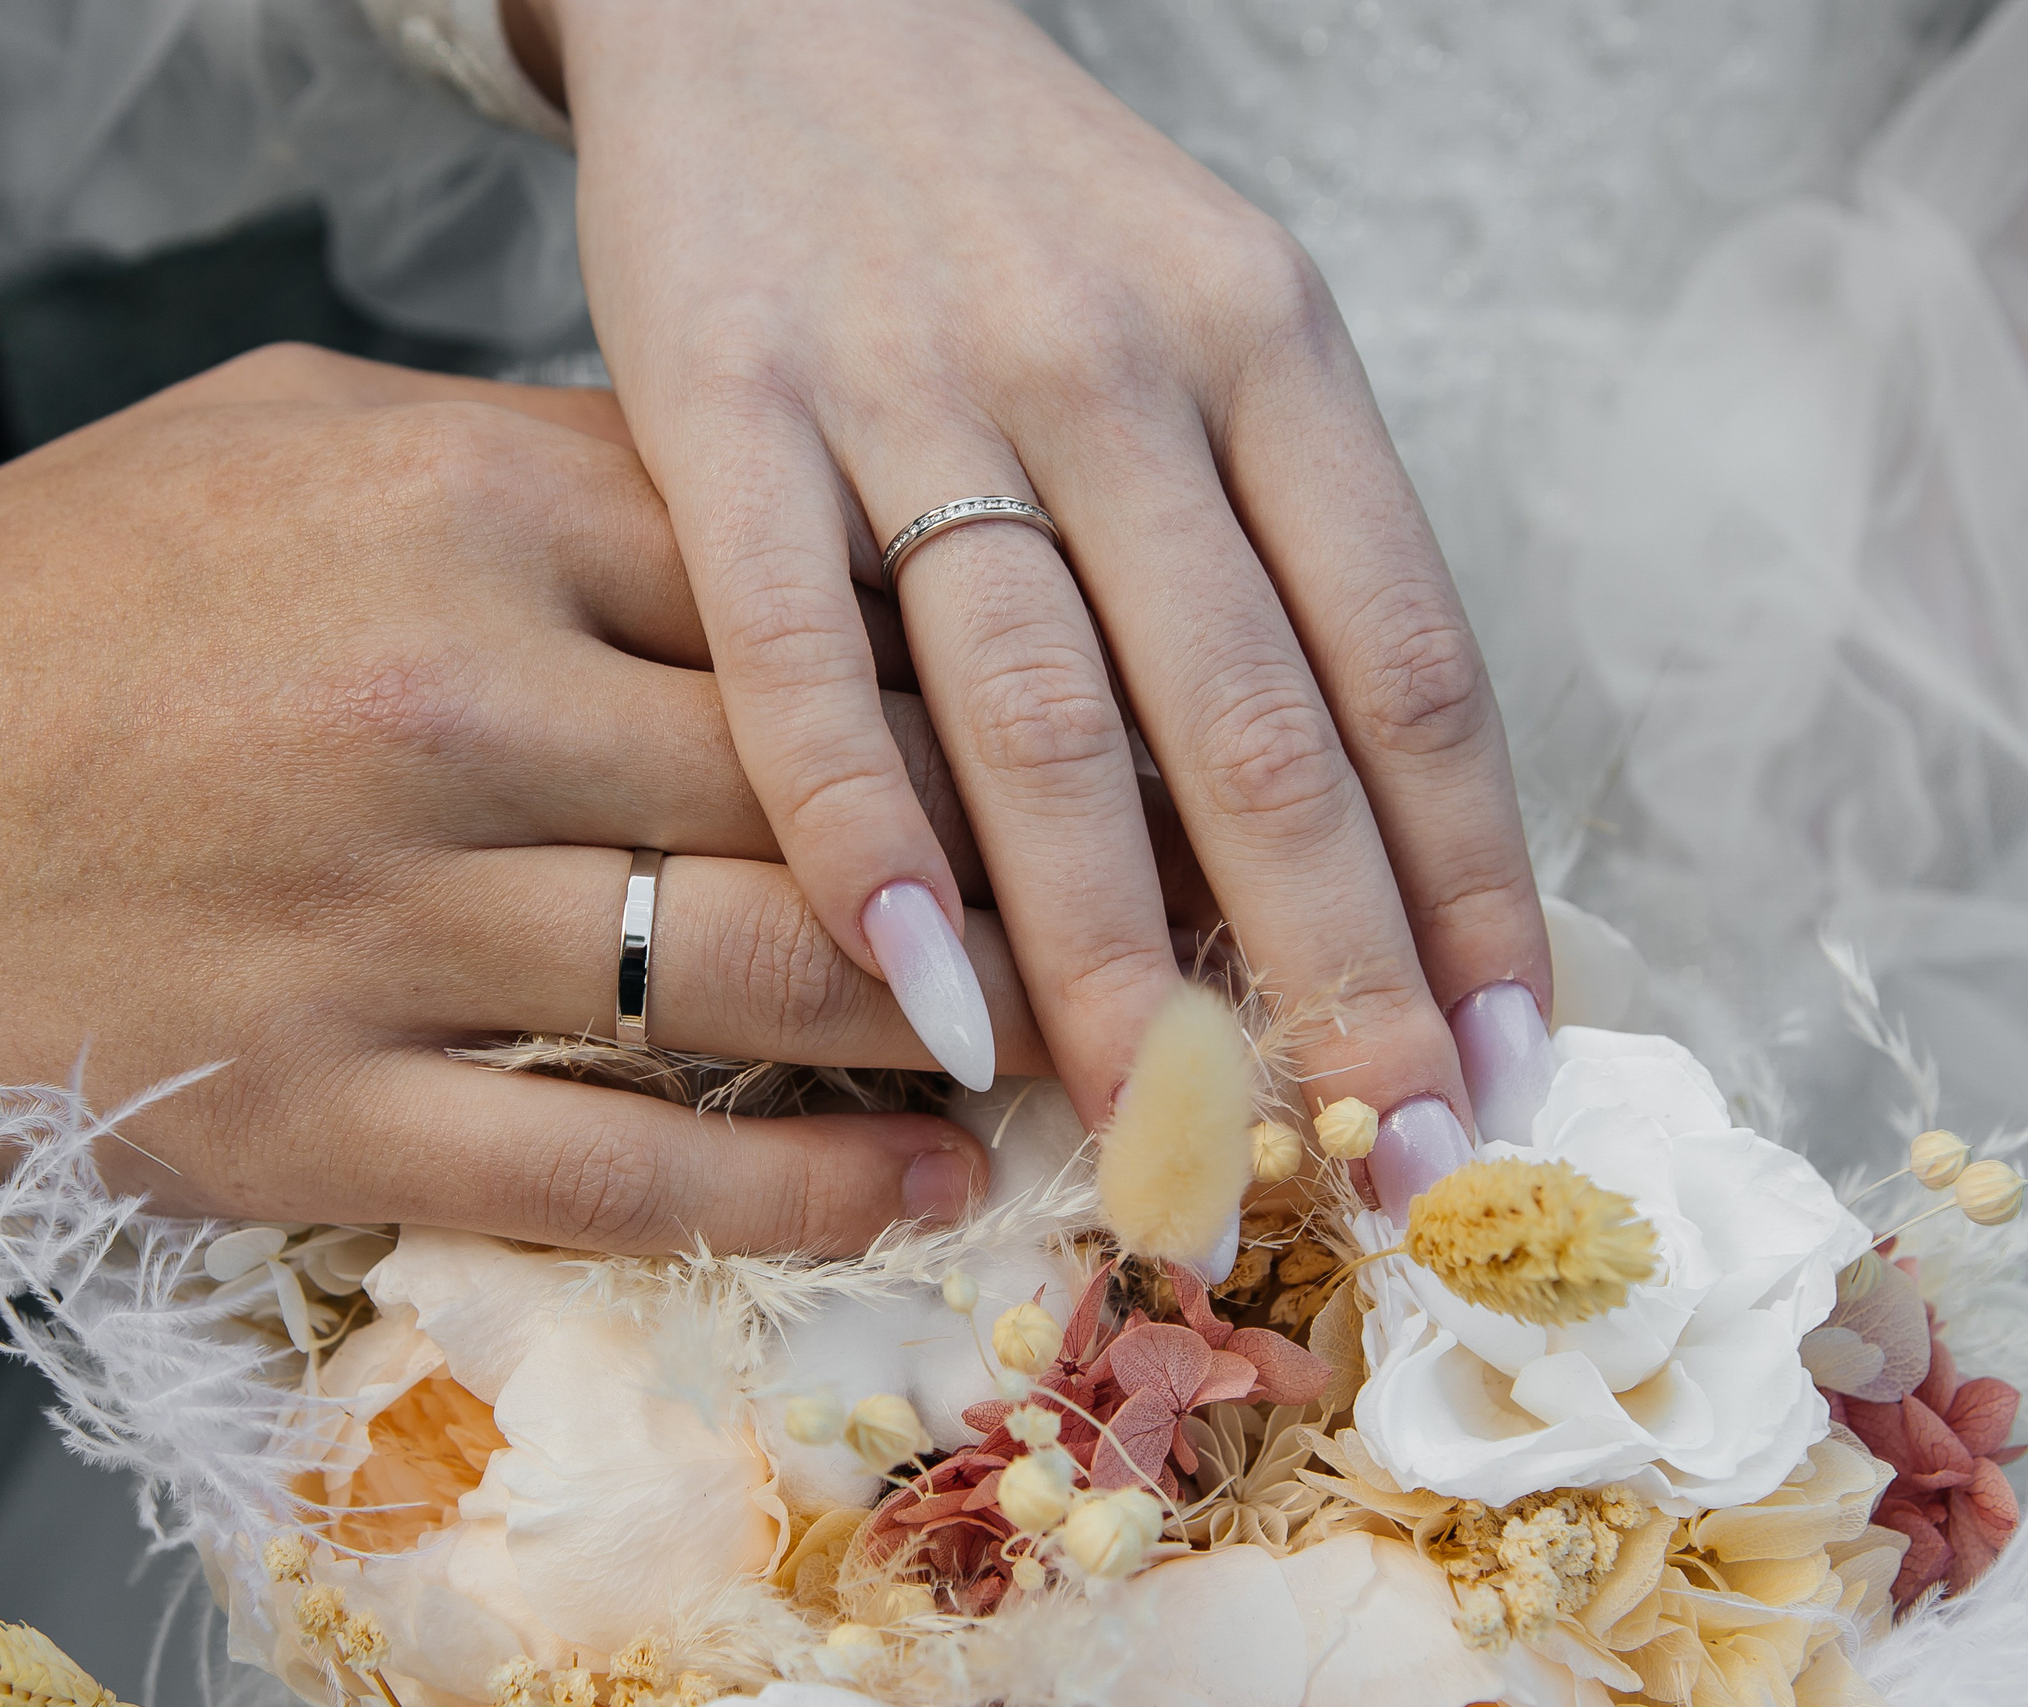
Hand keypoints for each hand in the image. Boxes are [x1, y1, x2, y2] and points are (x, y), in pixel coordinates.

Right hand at [0, 347, 1052, 1251]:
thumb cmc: (46, 598)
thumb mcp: (292, 440)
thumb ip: (539, 468)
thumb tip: (776, 526)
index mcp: (454, 504)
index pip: (804, 574)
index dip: (965, 658)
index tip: (1067, 717)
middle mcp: (442, 700)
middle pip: (831, 778)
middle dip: (1008, 849)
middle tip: (1128, 896)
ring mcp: (382, 923)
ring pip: (761, 978)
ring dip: (945, 1022)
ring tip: (1046, 1041)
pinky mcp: (316, 1113)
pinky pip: (620, 1170)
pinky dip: (795, 1192)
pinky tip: (908, 1187)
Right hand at [521, 0, 1549, 1187]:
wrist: (781, 1)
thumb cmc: (1011, 201)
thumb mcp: (1200, 309)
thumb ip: (1263, 538)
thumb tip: (1324, 837)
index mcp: (1268, 341)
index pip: (1405, 654)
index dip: (1468, 875)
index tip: (1503, 1053)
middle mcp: (1118, 365)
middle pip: (1250, 719)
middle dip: (1331, 967)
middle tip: (1375, 1155)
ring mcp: (914, 386)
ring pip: (1040, 715)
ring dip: (1106, 952)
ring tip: (1159, 1133)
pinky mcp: (722, 404)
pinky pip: (793, 652)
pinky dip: (862, 829)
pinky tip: (911, 984)